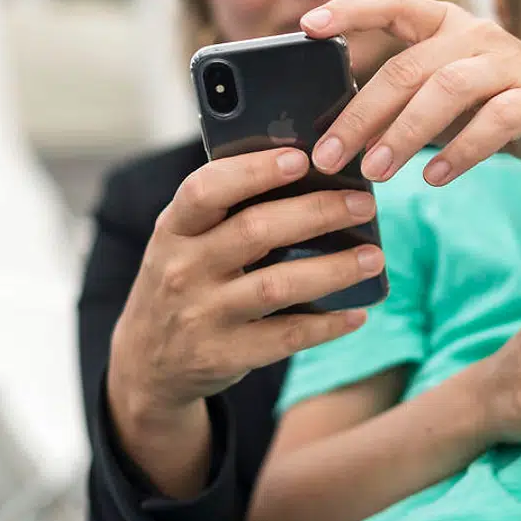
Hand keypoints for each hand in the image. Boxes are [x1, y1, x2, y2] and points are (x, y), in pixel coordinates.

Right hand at [108, 147, 382, 429]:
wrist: (147, 361)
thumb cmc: (183, 280)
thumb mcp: (182, 241)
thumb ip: (224, 210)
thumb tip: (305, 171)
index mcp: (173, 229)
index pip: (205, 189)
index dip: (254, 171)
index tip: (302, 158)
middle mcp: (182, 270)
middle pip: (255, 232)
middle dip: (316, 212)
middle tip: (363, 204)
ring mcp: (202, 315)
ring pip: (277, 286)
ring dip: (333, 269)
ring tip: (373, 257)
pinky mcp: (223, 356)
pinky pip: (285, 337)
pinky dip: (326, 325)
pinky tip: (356, 313)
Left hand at [300, 0, 520, 184]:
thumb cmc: (491, 101)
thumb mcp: (442, 90)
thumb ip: (398, 100)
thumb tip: (336, 135)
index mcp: (443, 22)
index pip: (392, 1)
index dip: (349, 9)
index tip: (306, 24)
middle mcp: (474, 33)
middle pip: (408, 68)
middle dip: (362, 115)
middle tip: (329, 157)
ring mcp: (508, 62)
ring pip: (447, 91)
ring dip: (403, 134)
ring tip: (375, 172)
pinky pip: (494, 122)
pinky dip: (460, 152)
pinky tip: (433, 178)